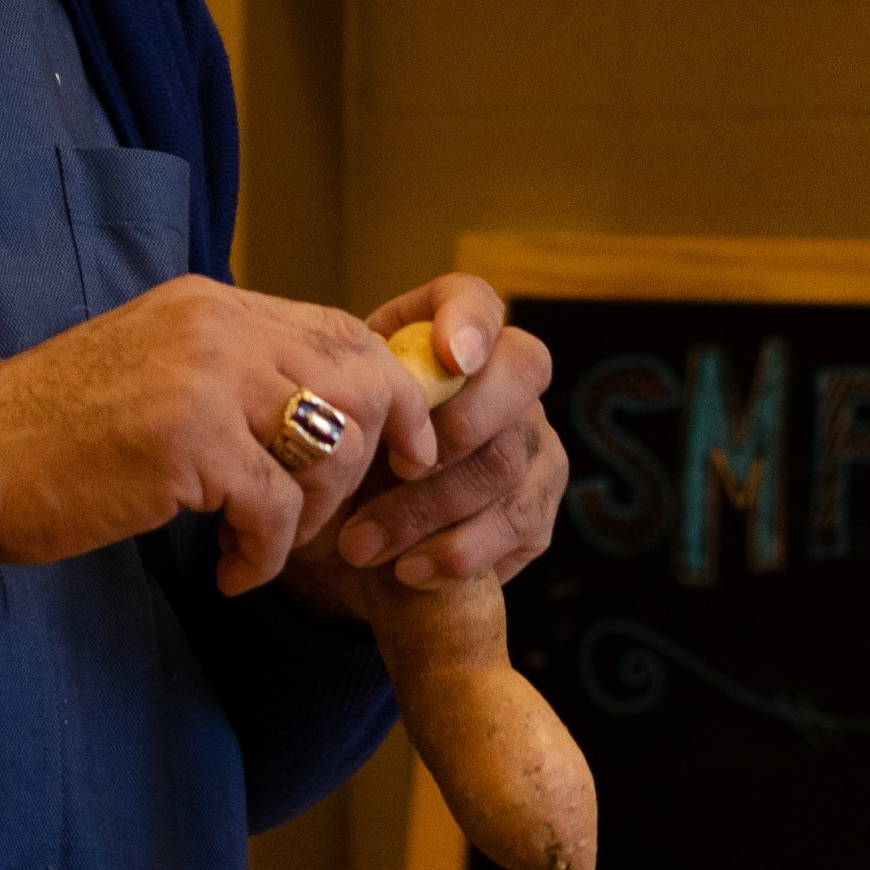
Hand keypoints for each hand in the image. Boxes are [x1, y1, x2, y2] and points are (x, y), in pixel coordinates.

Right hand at [0, 274, 437, 593]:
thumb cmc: (51, 434)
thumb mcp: (153, 373)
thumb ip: (227, 374)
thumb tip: (314, 413)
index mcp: (210, 305)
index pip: (342, 330)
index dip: (390, 393)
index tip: (402, 451)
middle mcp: (216, 326)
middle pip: (361, 378)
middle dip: (376, 457)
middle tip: (344, 518)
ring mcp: (201, 378)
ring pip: (332, 444)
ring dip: (313, 515)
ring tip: (265, 547)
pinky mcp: (184, 442)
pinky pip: (276, 509)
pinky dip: (266, 554)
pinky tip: (231, 573)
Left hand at [294, 274, 565, 599]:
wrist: (353, 537)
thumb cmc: (339, 458)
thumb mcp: (328, 424)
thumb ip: (341, 403)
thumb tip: (342, 412)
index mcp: (445, 336)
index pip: (476, 299)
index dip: (471, 321)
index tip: (451, 359)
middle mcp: (506, 376)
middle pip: (523, 371)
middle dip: (460, 422)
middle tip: (400, 467)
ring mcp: (533, 437)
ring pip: (509, 459)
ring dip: (430, 508)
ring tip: (363, 544)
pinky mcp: (541, 500)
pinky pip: (520, 523)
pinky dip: (458, 552)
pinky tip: (408, 570)